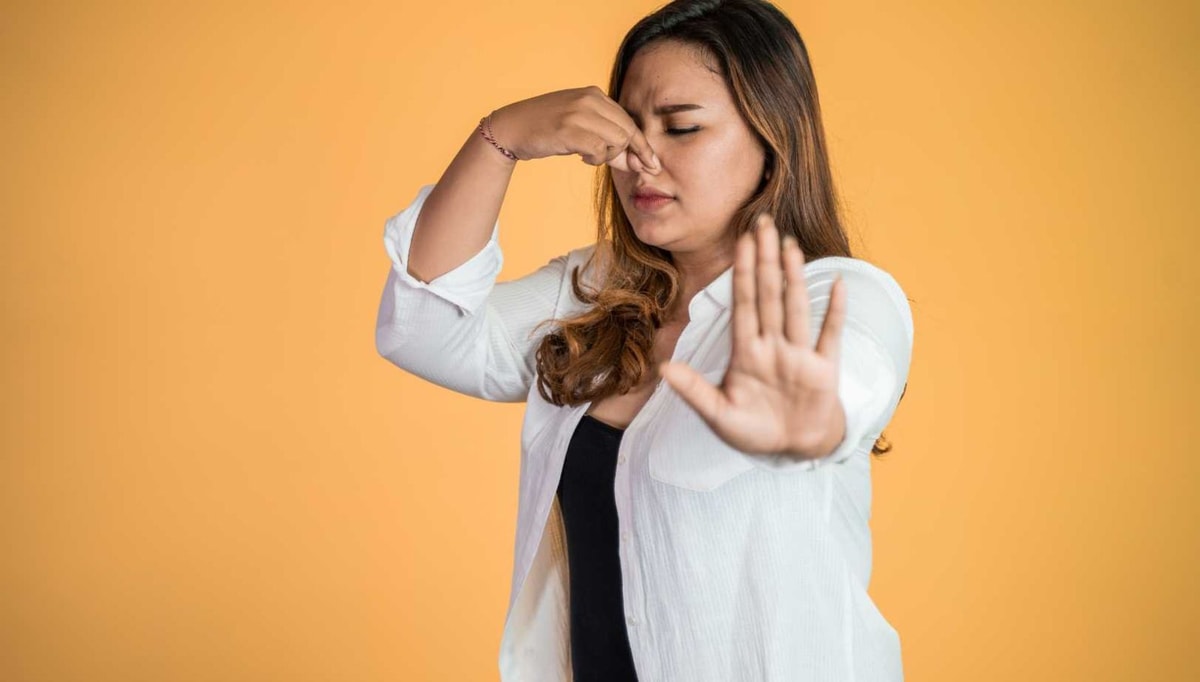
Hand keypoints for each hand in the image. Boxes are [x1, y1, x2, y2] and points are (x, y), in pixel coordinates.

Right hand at [490, 86, 660, 173]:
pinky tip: (581, 157)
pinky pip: (599, 150)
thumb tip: (636, 162)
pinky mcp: (569, 130)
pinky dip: (595, 159)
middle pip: (628, 132)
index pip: (629, 121)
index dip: (642, 145)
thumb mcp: (580, 128)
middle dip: (631, 155)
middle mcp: (589, 99)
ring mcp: (579, 113)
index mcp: (594, 94)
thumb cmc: (547, 130)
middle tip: (626, 168)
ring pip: (617, 141)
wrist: (511, 128)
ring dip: (608, 156)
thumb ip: (607, 140)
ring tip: (590, 156)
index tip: (652, 164)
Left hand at [658, 214, 847, 458]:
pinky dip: (834, 311)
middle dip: (765, 260)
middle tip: (763, 223)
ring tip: (790, 245)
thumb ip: (694, 391)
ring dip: (794, 277)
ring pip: (796, 307)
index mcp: (746, 352)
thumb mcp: (719, 415)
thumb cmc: (755, 431)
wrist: (793, 449)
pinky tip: (836, 283)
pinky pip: (830, 335)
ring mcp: (799, 355)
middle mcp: (773, 346)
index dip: (741, 272)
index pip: (743, 304)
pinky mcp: (824, 369)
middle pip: (768, 295)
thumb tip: (664, 368)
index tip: (741, 241)